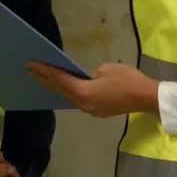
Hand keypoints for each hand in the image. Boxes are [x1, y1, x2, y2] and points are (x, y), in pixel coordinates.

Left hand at [26, 61, 158, 118]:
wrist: (147, 98)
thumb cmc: (128, 80)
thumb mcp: (108, 68)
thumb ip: (92, 73)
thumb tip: (89, 78)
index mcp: (84, 92)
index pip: (59, 80)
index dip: (44, 71)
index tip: (31, 64)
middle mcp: (83, 104)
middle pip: (60, 90)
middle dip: (45, 79)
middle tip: (30, 70)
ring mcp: (90, 110)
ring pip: (68, 97)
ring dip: (56, 87)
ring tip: (43, 78)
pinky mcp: (98, 111)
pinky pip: (79, 100)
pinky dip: (70, 92)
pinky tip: (66, 87)